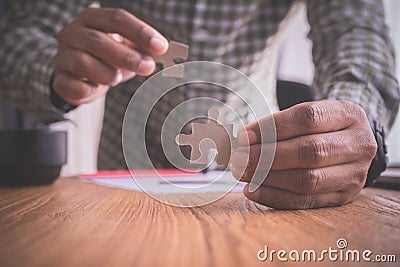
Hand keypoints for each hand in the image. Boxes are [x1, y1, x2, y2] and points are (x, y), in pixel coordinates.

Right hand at [54, 8, 168, 104]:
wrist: (78, 75)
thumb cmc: (107, 57)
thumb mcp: (126, 48)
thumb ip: (143, 49)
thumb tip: (164, 52)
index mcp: (92, 18)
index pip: (117, 19)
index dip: (140, 32)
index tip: (161, 47)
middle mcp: (72, 33)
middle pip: (99, 41)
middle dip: (128, 57)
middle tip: (148, 67)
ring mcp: (63, 56)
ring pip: (84, 63)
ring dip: (108, 74)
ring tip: (116, 77)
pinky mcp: (59, 79)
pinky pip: (74, 86)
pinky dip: (90, 90)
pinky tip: (97, 88)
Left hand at [231, 100, 376, 208]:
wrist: (352, 144)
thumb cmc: (322, 127)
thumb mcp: (310, 114)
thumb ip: (278, 125)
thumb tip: (241, 139)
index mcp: (348, 115)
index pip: (308, 118)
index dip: (272, 127)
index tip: (243, 136)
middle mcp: (358, 144)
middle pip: (310, 151)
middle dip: (267, 156)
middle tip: (239, 158)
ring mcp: (354, 174)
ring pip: (308, 180)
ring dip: (268, 178)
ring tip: (242, 173)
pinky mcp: (344, 196)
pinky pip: (306, 201)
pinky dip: (275, 197)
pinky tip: (253, 191)